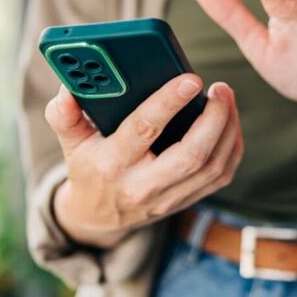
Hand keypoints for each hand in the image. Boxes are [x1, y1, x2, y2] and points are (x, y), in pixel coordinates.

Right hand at [44, 75, 243, 247]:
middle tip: (219, 88)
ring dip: (228, 129)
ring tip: (226, 97)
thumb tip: (68, 88)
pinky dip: (232, 147)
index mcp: (113, 164)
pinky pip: (221, 176)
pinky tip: (230, 121)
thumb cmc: (88, 168)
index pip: (144, 130)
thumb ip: (64, 114)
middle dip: (213, 118)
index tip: (191, 79)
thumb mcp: (70, 142)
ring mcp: (169, 197)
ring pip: (213, 166)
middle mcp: (143, 185)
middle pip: (192, 155)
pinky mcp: (187, 201)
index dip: (169, 102)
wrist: (99, 217)